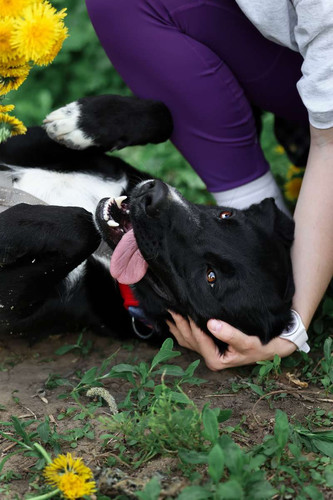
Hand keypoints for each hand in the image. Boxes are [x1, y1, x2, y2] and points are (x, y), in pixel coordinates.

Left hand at [166, 311, 296, 370]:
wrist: (270, 347)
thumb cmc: (259, 346)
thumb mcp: (247, 341)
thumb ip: (230, 334)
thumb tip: (212, 324)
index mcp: (215, 360)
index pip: (199, 340)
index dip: (192, 325)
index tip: (186, 310)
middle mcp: (209, 358)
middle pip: (189, 339)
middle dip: (180, 323)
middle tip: (172, 306)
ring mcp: (207, 352)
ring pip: (187, 339)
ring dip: (178, 325)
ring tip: (169, 310)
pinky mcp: (208, 346)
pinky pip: (190, 338)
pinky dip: (181, 329)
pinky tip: (174, 319)